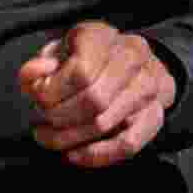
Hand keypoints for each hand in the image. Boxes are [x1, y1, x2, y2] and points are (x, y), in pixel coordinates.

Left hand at [20, 21, 177, 168]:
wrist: (128, 62)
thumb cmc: (81, 59)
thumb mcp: (52, 54)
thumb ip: (37, 66)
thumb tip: (36, 74)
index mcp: (102, 36)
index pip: (81, 73)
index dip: (52, 93)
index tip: (37, 98)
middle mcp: (132, 57)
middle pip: (94, 101)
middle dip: (59, 117)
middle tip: (42, 120)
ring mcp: (149, 86)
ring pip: (106, 124)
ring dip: (69, 138)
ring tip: (50, 137)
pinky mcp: (156, 112)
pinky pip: (128, 143)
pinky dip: (97, 155)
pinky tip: (74, 155)